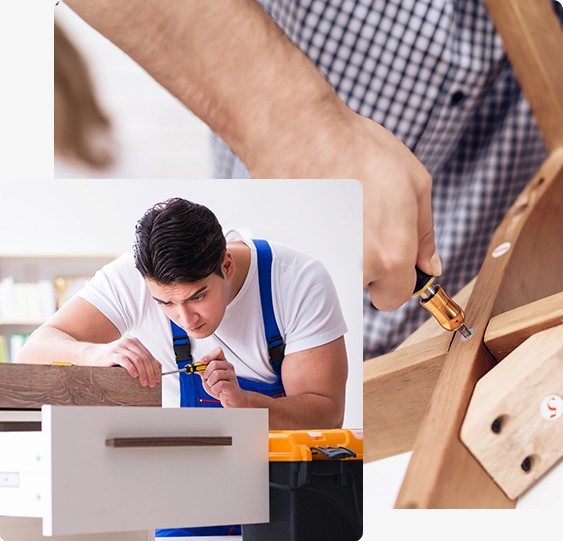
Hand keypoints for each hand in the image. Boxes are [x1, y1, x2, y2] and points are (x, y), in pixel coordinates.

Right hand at [84, 336, 161, 387]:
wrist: (91, 355)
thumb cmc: (111, 358)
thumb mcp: (128, 356)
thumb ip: (141, 359)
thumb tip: (158, 366)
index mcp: (134, 342)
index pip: (149, 355)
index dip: (155, 367)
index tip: (158, 378)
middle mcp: (128, 342)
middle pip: (144, 358)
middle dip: (150, 372)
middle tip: (152, 383)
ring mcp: (120, 347)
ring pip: (137, 359)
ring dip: (143, 372)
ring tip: (144, 382)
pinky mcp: (112, 354)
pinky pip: (125, 360)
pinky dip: (131, 368)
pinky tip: (134, 375)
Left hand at [199, 347, 245, 407]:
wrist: (230, 398)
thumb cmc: (220, 388)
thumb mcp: (208, 378)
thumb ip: (203, 372)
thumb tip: (198, 367)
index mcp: (222, 363)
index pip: (218, 351)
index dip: (209, 355)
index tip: (202, 361)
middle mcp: (228, 366)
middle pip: (214, 363)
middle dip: (206, 373)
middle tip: (208, 379)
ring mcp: (231, 375)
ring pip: (216, 374)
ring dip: (210, 382)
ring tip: (213, 385)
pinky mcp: (232, 384)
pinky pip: (220, 384)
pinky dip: (214, 389)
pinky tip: (217, 390)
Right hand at [249, 109, 441, 310]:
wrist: (303, 132)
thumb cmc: (358, 150)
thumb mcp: (415, 184)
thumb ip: (425, 235)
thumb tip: (429, 267)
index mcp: (392, 256)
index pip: (394, 298)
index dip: (394, 278)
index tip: (388, 258)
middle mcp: (355, 268)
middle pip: (362, 287)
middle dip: (365, 264)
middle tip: (359, 222)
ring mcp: (320, 262)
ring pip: (335, 276)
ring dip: (338, 253)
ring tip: (335, 214)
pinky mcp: (292, 253)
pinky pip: (308, 262)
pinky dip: (312, 244)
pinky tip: (315, 214)